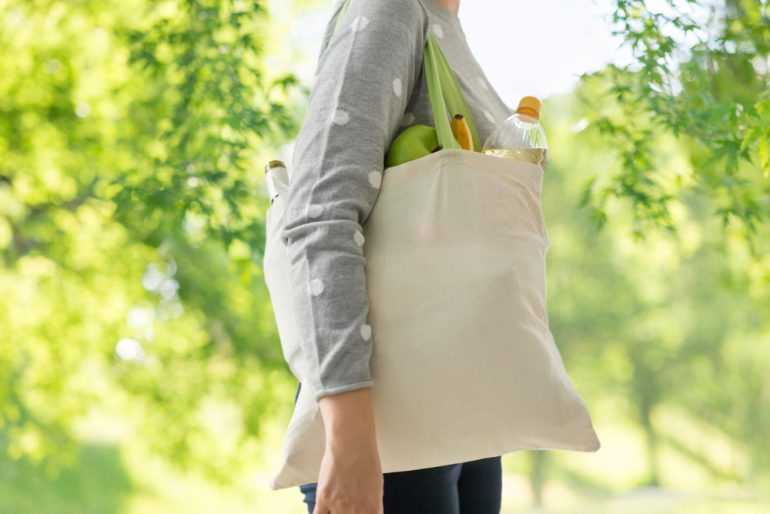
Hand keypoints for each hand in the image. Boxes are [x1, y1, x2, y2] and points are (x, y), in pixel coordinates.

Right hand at [312, 387, 383, 513]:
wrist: (352, 443)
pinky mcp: (324, 499)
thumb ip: (372, 508)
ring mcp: (339, 506)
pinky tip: (324, 512)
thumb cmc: (367, 462)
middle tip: (345, 511)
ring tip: (337, 509)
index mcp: (372, 510)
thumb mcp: (376, 488)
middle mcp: (357, 512)